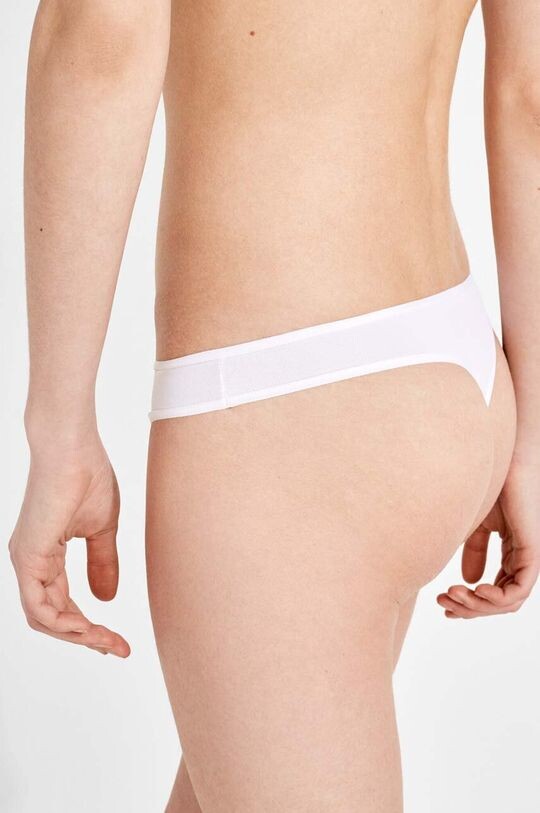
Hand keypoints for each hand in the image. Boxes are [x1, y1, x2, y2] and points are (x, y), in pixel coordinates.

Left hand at [9, 436, 130, 656]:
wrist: (73, 447)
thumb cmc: (88, 476)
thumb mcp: (102, 530)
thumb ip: (102, 563)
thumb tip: (106, 598)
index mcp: (45, 556)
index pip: (62, 606)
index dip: (90, 628)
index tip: (119, 641)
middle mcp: (30, 563)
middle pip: (52, 619)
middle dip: (86, 639)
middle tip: (117, 648)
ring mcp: (26, 561)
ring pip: (43, 620)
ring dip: (78, 636)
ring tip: (108, 641)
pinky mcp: (28, 557)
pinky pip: (39, 607)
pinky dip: (64, 624)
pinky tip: (89, 628)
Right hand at [437, 461, 539, 618]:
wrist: (497, 461)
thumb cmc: (488, 485)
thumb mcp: (477, 524)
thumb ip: (475, 551)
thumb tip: (469, 580)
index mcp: (513, 552)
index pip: (496, 592)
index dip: (471, 605)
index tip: (444, 605)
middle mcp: (524, 558)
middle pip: (501, 602)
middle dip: (470, 608)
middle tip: (444, 604)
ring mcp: (530, 555)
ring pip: (510, 601)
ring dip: (478, 605)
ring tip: (453, 595)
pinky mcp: (533, 549)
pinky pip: (520, 589)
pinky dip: (497, 597)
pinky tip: (475, 589)